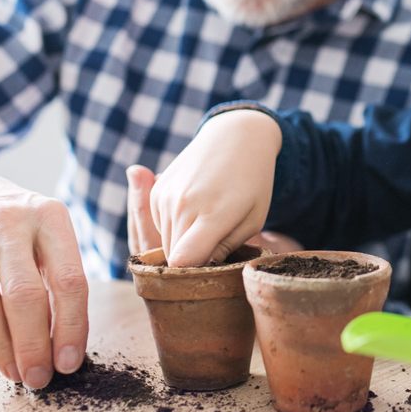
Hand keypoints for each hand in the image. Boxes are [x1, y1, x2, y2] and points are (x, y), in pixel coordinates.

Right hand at [0, 163, 88, 388]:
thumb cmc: (11, 226)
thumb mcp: (45, 234)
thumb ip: (57, 280)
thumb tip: (65, 347)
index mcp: (49, 216)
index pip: (70, 281)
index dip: (71, 328)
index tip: (69, 363)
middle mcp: (8, 219)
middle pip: (24, 297)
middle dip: (33, 347)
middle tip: (37, 379)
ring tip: (12, 371)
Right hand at [127, 163, 301, 256]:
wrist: (235, 137)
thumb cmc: (253, 182)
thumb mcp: (252, 220)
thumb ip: (225, 248)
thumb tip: (199, 269)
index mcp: (212, 214)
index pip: (184, 263)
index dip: (196, 273)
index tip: (211, 270)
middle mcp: (182, 205)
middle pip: (173, 258)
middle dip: (191, 262)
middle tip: (215, 247)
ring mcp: (165, 196)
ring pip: (164, 244)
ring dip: (183, 245)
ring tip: (208, 225)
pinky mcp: (157, 191)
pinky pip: (160, 227)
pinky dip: (175, 228)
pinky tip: (196, 212)